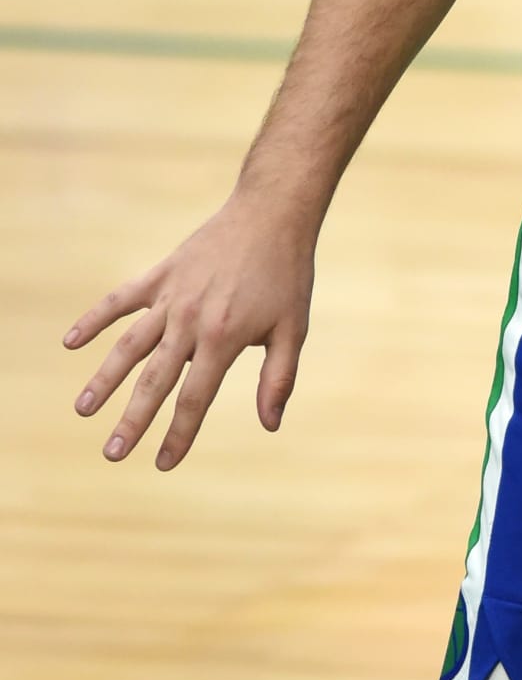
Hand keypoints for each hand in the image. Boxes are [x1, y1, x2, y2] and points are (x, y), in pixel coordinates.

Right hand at [64, 190, 315, 471]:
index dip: (179, 434)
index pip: (195, 398)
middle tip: (111, 454)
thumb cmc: (286, 276)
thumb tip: (271, 426)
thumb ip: (278, 379)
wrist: (270, 216)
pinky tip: (71, 342)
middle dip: (131, 421)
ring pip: (128, 346)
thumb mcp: (293, 330)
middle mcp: (189, 321)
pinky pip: (120, 300)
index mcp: (223, 338)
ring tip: (83, 410)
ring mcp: (170, 297)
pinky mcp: (160, 275)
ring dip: (104, 379)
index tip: (163, 464)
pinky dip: (94, 319)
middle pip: (153, 381)